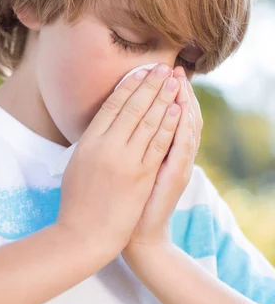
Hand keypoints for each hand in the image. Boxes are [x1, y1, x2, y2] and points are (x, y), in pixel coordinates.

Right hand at [56, 64, 181, 260]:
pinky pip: (158, 143)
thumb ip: (92, 141)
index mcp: (88, 142)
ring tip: (174, 81)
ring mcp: (125, 160)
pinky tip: (177, 109)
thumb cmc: (77, 200)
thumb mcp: (76, 164)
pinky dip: (169, 124)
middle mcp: (106, 146)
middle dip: (150, 84)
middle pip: (133, 107)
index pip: (111, 105)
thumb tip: (105, 120)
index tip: (140, 71)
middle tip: (163, 68)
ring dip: (163, 98)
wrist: (85, 234)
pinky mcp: (142, 175)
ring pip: (148, 120)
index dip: (128, 86)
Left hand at [122, 66, 202, 253]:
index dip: (164, 92)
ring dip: (183, 101)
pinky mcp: (174, 178)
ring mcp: (177, 165)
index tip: (155, 70)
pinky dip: (182, 128)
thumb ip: (132, 145)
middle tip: (171, 66)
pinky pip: (182, 148)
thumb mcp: (131, 169)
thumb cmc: (128, 203)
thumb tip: (117, 120)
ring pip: (186, 126)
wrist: (139, 237)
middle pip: (179, 114)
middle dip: (174, 89)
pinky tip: (180, 111)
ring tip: (178, 79)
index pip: (166, 114)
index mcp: (160, 151)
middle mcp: (173, 155)